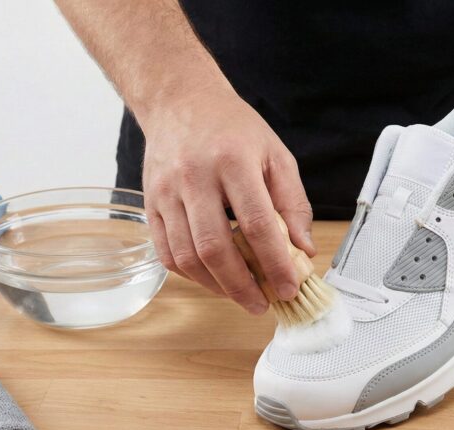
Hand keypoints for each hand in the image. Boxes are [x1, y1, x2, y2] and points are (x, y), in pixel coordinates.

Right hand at [138, 86, 315, 314]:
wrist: (180, 102)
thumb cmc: (234, 130)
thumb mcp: (276, 155)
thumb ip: (293, 203)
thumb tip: (304, 250)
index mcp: (233, 161)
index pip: (256, 223)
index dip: (274, 262)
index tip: (288, 287)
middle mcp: (194, 177)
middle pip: (215, 247)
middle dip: (241, 285)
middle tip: (262, 304)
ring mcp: (166, 192)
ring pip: (187, 255)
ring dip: (216, 286)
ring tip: (242, 296)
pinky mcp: (150, 204)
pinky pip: (167, 252)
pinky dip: (191, 275)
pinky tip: (214, 280)